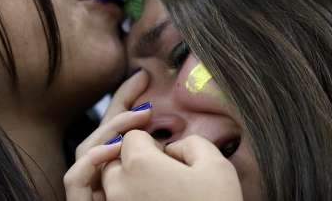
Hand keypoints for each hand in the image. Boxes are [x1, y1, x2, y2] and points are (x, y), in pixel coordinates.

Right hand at [64, 71, 150, 200]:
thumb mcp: (152, 172)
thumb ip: (155, 153)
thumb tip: (171, 122)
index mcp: (112, 166)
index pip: (115, 128)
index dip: (126, 99)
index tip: (143, 76)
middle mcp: (95, 175)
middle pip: (100, 135)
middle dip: (120, 111)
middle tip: (149, 103)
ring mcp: (84, 188)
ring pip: (85, 151)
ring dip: (110, 131)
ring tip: (138, 119)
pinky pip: (74, 178)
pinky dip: (92, 160)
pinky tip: (115, 148)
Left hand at [102, 131, 242, 200]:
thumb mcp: (216, 165)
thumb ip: (190, 143)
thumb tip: (173, 149)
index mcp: (139, 164)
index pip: (131, 137)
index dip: (152, 142)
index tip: (170, 159)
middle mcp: (120, 187)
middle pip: (116, 161)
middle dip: (135, 162)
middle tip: (165, 176)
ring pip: (114, 186)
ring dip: (132, 183)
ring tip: (162, 193)